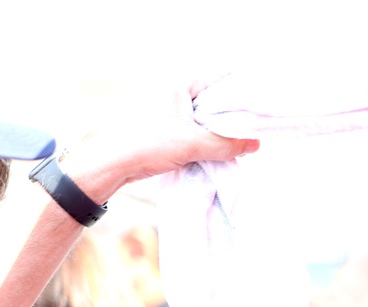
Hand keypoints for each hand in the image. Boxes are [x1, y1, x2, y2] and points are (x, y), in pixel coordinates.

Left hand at [62, 78, 258, 201]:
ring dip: (214, 134)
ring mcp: (164, 110)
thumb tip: (255, 144)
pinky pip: (190, 131)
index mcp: (177, 84)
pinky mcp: (160, 127)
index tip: (256, 111)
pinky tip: (211, 154)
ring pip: (201, 120)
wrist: (111, 164)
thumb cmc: (147, 144)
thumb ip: (227, 144)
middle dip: (227, 120)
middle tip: (247, 134)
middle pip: (211, 102)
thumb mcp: (194, 144)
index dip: (237, 96)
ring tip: (231, 146)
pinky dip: (202, 141)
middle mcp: (170, 92)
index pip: (217, 82)